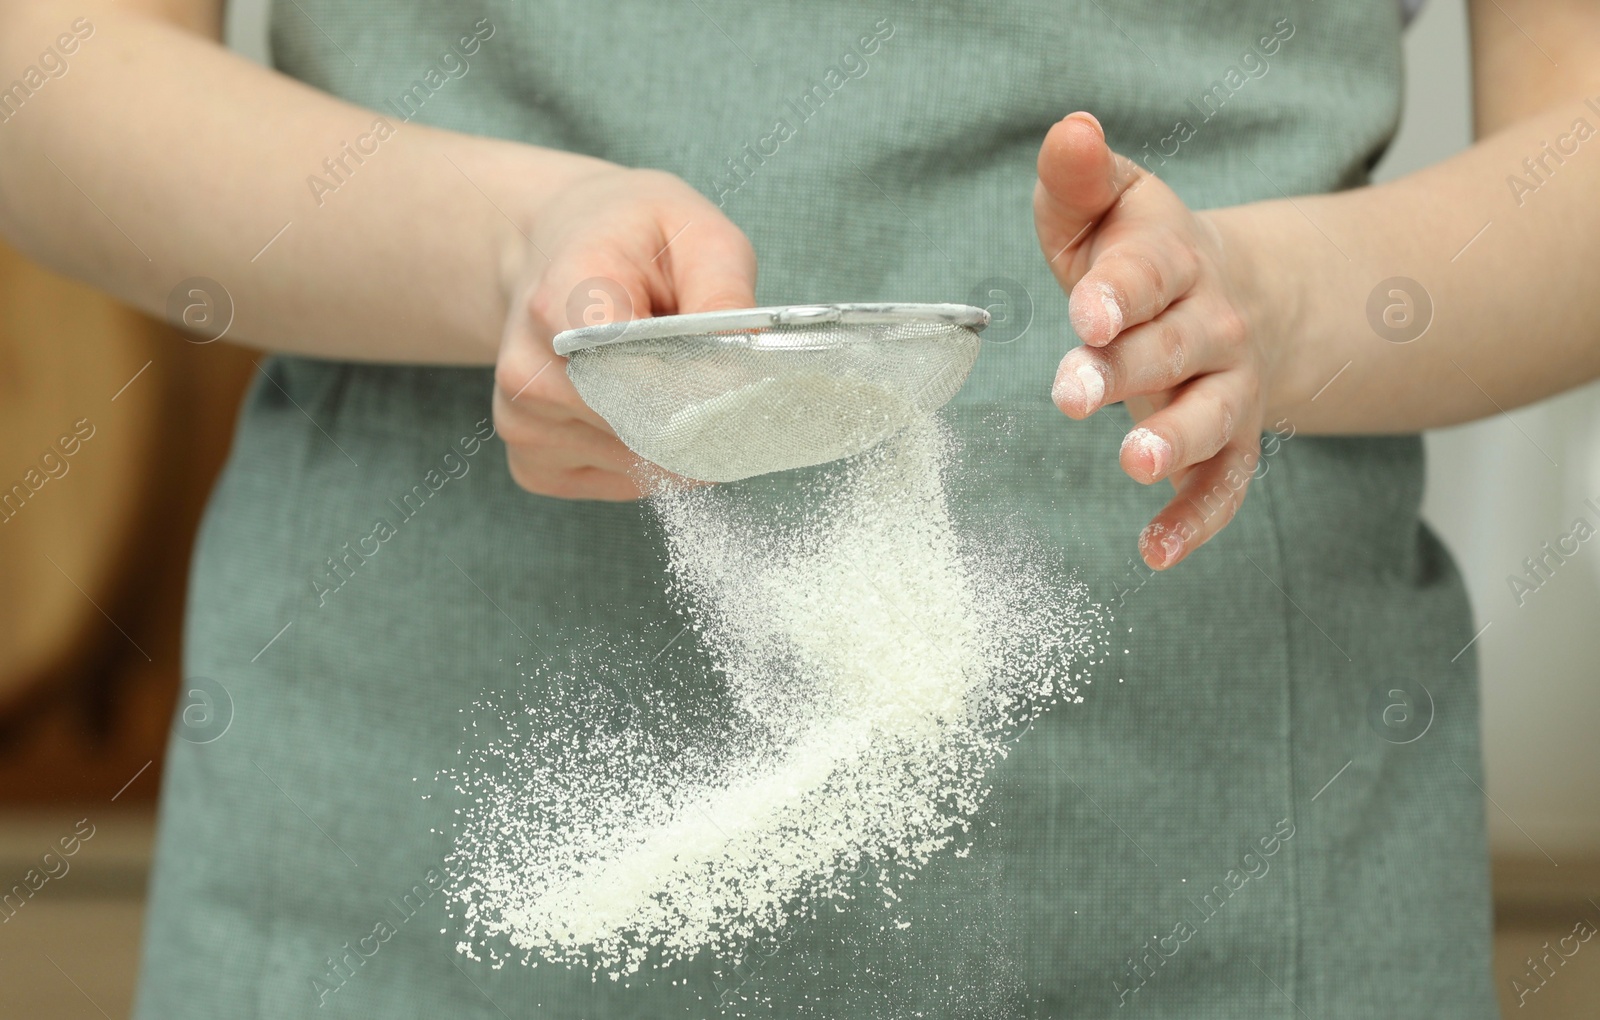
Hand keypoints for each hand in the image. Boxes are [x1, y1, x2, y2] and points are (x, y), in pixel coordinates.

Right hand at [494, 167, 756, 499]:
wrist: (561, 249)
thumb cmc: (635, 242)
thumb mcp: (698, 236)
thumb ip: (725, 298)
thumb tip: (745, 376)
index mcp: (567, 297)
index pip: (639, 375)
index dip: (703, 391)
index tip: (744, 385)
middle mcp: (531, 366)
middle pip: (647, 428)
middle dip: (702, 416)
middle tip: (718, 375)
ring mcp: (523, 420)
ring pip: (641, 463)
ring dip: (677, 436)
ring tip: (663, 377)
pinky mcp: (531, 461)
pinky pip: (619, 483)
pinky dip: (648, 458)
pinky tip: (637, 407)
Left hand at [1034, 112, 1274, 570]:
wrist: (1236, 297)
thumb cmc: (1143, 255)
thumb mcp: (1109, 207)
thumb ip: (1078, 178)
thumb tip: (1069, 130)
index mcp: (1175, 261)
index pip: (1152, 272)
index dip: (1121, 292)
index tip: (1088, 312)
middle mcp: (1213, 325)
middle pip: (1175, 348)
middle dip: (1127, 371)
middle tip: (1075, 394)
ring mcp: (1228, 389)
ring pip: (1212, 417)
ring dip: (1175, 440)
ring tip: (1132, 461)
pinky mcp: (1230, 446)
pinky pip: (1225, 487)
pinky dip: (1194, 522)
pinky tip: (1153, 552)